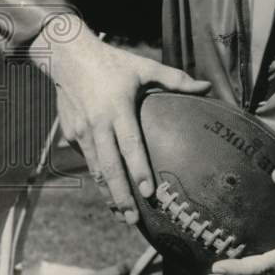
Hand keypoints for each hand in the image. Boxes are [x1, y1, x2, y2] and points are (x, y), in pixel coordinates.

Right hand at [38, 23, 211, 223]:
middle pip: (109, 168)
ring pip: (95, 170)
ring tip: (121, 215)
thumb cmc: (111, 62)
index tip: (149, 192)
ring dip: (108, 194)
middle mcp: (97, 125)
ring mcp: (80, 132)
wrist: (67, 56)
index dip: (139, 171)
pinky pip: (87, 160)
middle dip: (120, 197)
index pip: (130, 146)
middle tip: (133, 219)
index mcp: (117, 110)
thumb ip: (176, 79)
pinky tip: (109, 192)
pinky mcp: (70, 134)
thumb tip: (207, 86)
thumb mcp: (144, 66)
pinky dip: (98, 178)